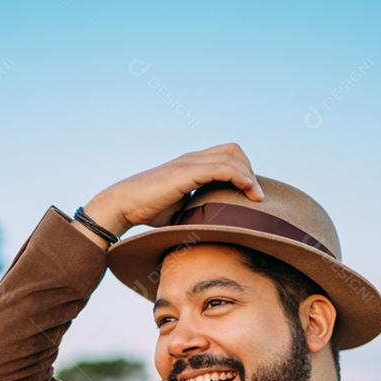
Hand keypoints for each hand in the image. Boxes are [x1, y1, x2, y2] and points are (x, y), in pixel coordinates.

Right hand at [78, 143, 263, 244]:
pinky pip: (223, 168)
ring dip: (249, 175)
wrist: (123, 205)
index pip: (225, 155)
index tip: (248, 193)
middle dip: (248, 169)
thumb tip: (210, 230)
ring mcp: (190, 162)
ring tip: (257, 198)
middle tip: (254, 195)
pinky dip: (240, 177)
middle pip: (233, 150)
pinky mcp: (188, 172)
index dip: (241, 170)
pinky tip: (248, 192)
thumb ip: (194, 211)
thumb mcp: (177, 210)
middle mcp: (192, 158)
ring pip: (232, 156)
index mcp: (190, 164)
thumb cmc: (145, 211)